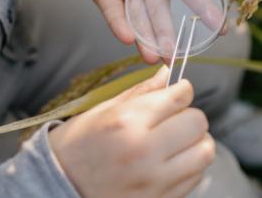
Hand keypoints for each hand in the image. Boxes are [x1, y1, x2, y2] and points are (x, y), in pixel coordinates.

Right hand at [48, 67, 214, 197]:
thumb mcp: (100, 112)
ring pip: (204, 152)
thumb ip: (140, 93)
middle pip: (197, 123)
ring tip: (178, 141)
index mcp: (127, 123)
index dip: (182, 91)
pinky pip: (196, 178)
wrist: (56, 189)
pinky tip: (171, 162)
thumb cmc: (74, 149)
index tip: (177, 93)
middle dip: (190, 116)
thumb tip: (167, 75)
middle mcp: (145, 152)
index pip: (179, 97)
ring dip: (196, 142)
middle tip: (176, 118)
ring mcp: (154, 181)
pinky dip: (191, 166)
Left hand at [71, 0, 200, 62]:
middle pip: (161, 13)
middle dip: (168, 35)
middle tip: (176, 56)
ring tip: (152, 58)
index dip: (203, 9)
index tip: (219, 29)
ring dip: (145, 39)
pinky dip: (119, 25)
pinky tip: (127, 38)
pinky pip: (113, 13)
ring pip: (139, 19)